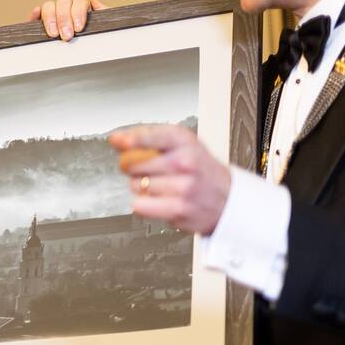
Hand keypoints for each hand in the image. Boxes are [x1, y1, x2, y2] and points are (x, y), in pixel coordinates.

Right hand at [29, 0, 107, 40]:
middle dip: (64, 19)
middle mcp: (66, 9)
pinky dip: (35, 14)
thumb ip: (104, 13)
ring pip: (49, 6)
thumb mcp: (103, 29)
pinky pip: (36, 14)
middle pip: (63, 3)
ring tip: (54, 35)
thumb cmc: (95, 42)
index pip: (79, 1)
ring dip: (51, 19)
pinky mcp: (39, 23)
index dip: (78, 12)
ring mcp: (52, 15)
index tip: (79, 28)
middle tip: (67, 36)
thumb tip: (95, 1)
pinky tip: (36, 17)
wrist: (80, 61)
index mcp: (81, 9)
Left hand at [109, 125, 230, 234]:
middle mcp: (185, 162)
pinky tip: (158, 199)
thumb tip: (116, 139)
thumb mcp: (180, 145)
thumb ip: (146, 138)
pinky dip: (143, 204)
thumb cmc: (200, 169)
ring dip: (141, 187)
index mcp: (184, 141)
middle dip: (136, 167)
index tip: (121, 141)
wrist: (227, 198)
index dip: (134, 139)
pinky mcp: (178, 209)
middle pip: (135, 163)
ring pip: (136, 185)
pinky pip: (141, 205)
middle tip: (151, 170)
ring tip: (161, 186)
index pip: (155, 136)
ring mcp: (183, 186)